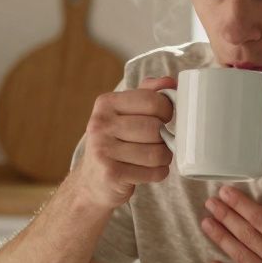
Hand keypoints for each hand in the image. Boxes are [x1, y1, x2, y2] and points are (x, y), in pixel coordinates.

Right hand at [65, 76, 175, 211]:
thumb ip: (147, 94)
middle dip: (165, 138)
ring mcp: (103, 150)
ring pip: (157, 152)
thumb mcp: (126, 113)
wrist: (92, 181)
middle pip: (155, 128)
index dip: (167, 110)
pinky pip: (153, 172)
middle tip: (159, 143)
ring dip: (164, 158)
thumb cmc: (115, 143)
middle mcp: (100, 124)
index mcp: (106, 103)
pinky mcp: (111, 174)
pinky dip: (158, 173)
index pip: (152, 100)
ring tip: (156, 158)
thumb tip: (169, 81)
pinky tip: (148, 171)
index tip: (163, 118)